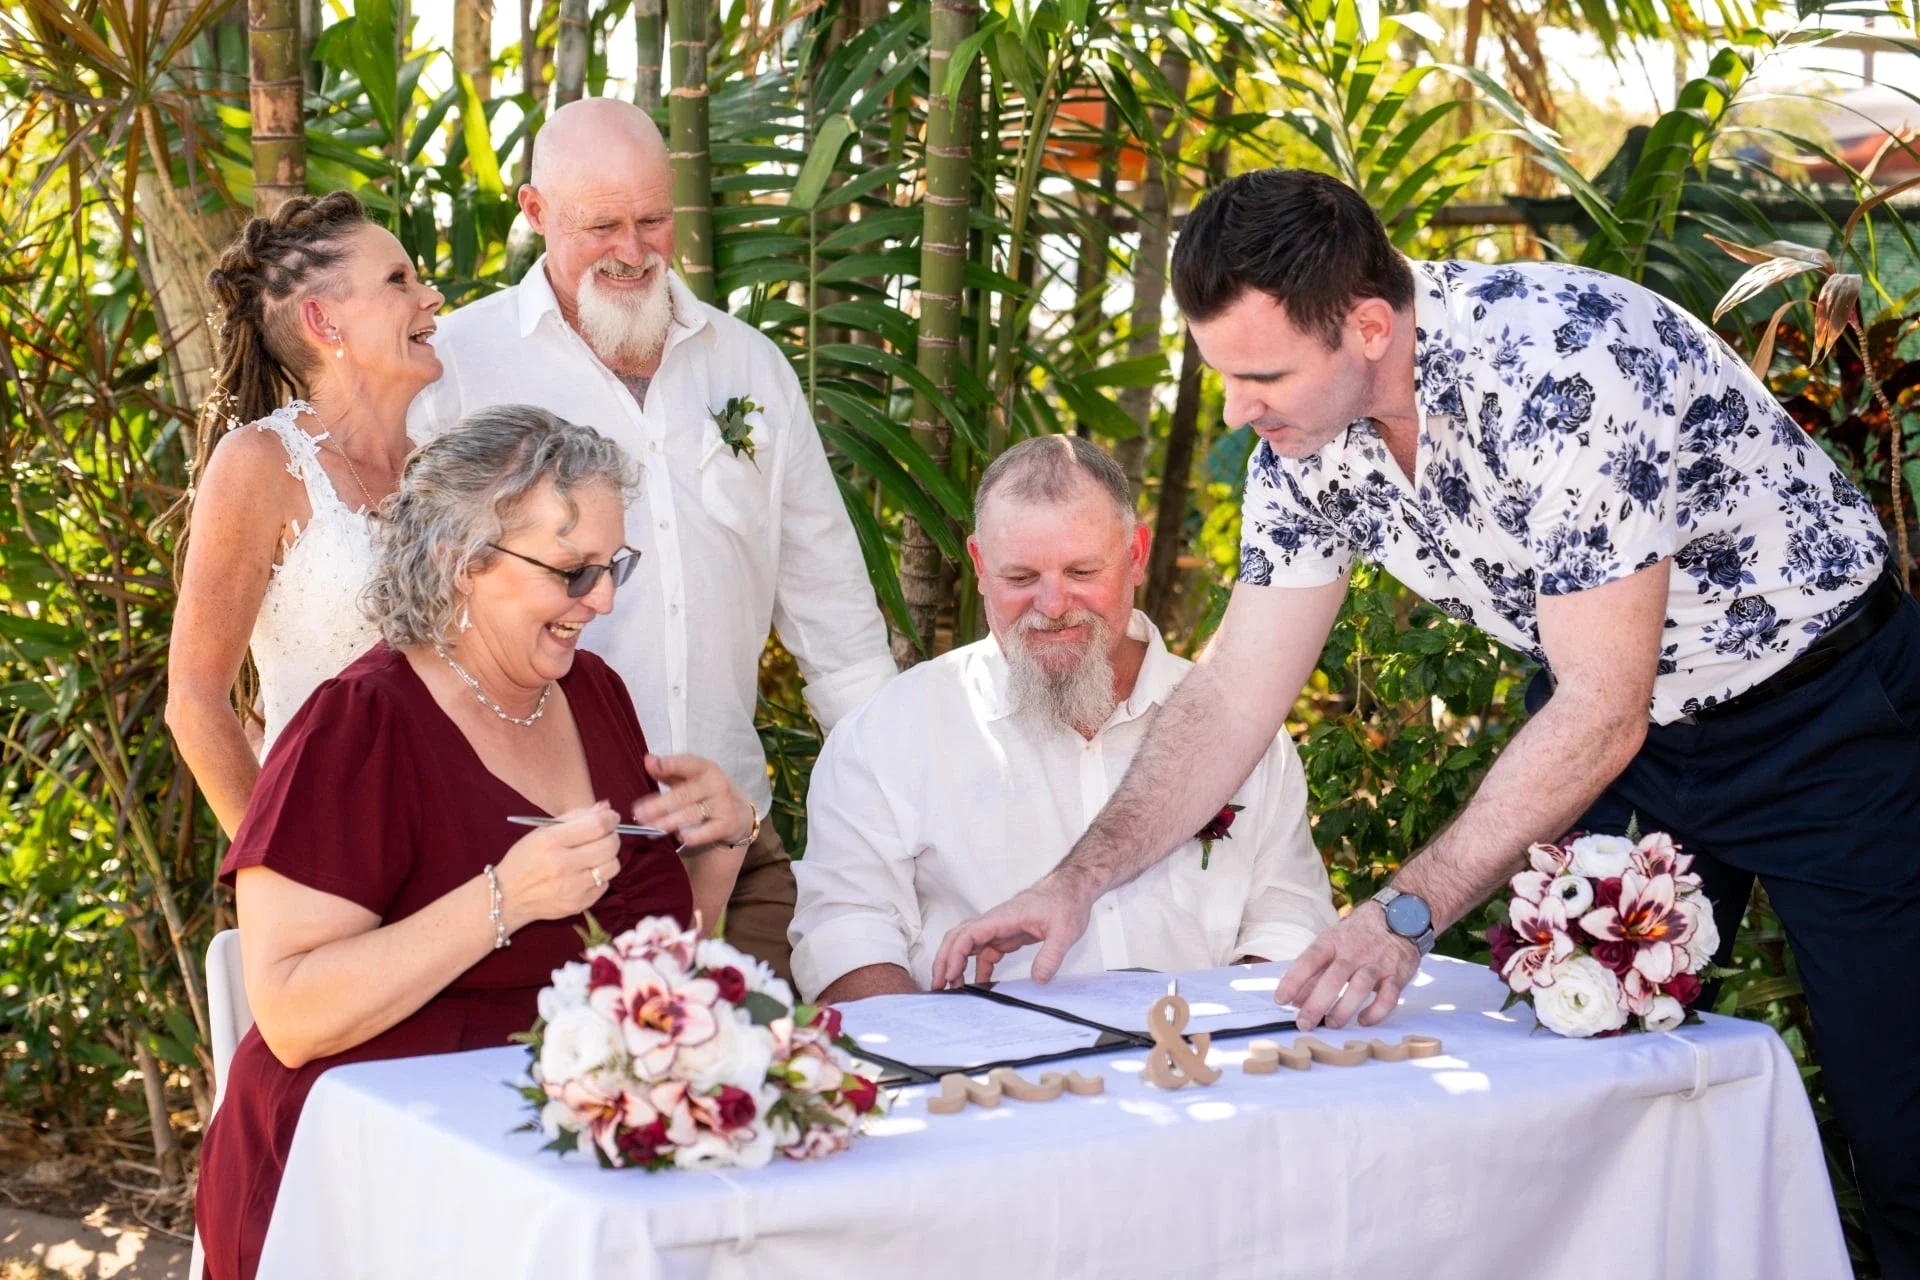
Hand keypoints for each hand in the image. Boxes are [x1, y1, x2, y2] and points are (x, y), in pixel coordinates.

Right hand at [495, 803, 620, 930]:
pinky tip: (586, 873)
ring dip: (608, 857)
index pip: (597, 826)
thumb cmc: (525, 859)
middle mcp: (562, 865)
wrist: (507, 896)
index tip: (612, 817)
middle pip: (609, 846)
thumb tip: (605, 808)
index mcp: (551, 841)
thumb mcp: (541, 831)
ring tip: (595, 855)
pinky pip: (604, 885)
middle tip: (605, 836)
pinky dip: (600, 876)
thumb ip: (575, 817)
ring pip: (612, 866)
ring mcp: (572, 888)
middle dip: (613, 837)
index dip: (611, 819)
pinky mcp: (578, 904)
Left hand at [634, 754, 751, 848]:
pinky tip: (680, 838)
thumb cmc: (706, 792)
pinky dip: (693, 836)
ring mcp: (723, 804)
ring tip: (650, 829)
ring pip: (691, 814)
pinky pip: (707, 832)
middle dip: (659, 805)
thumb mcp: (691, 778)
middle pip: (683, 794)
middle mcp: (715, 784)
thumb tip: (648, 760)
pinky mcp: (727, 824)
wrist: (740, 812)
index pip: (686, 763)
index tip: (650, 765)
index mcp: (704, 768)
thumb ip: (668, 771)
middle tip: (638, 813)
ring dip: (668, 822)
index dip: (669, 765)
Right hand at [930, 871, 1096, 988]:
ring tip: (952, 988)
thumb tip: (1038, 980)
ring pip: (968, 944)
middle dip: (944, 960)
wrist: (1072, 888)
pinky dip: (977, 967)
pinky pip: (985, 951)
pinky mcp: (1007, 935)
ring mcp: (999, 928)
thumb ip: (1051, 955)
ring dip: (956, 964)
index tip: (951, 976)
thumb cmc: (1066, 902)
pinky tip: (980, 983)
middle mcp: (995, 921)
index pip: (968, 934)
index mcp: (1003, 917)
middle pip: (958, 937)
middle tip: (938, 986)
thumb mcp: (1065, 931)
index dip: (955, 955)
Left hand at [1273, 905, 1419, 1030]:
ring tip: (1331, 1023)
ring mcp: (1377, 963)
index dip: (1294, 980)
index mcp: (1333, 941)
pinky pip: (1388, 998)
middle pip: (1333, 978)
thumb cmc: (1359, 934)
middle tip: (1304, 1023)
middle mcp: (1354, 951)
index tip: (1280, 999)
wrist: (1402, 915)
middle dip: (1316, 1004)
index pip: (1309, 960)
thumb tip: (1295, 1000)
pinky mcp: (1397, 975)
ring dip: (1343, 1010)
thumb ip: (1315, 971)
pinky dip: (1375, 1013)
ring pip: (1359, 988)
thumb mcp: (1333, 942)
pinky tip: (1363, 1020)